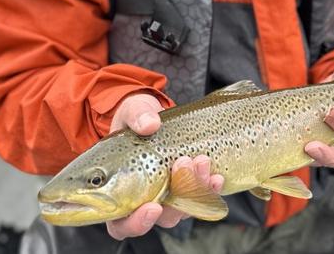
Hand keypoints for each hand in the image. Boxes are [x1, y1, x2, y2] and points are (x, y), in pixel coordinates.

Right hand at [106, 94, 224, 239]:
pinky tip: (215, 175)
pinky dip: (209, 189)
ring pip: (184, 208)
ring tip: (200, 160)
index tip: (153, 206)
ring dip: (196, 189)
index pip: (121, 224)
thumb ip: (136, 116)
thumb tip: (149, 124)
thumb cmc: (133, 119)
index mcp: (118, 193)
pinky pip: (201, 198)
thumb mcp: (131, 111)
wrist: (154, 115)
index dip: (136, 222)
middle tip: (183, 165)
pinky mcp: (187, 188)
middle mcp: (144, 200)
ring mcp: (168, 195)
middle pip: (162, 218)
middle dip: (178, 198)